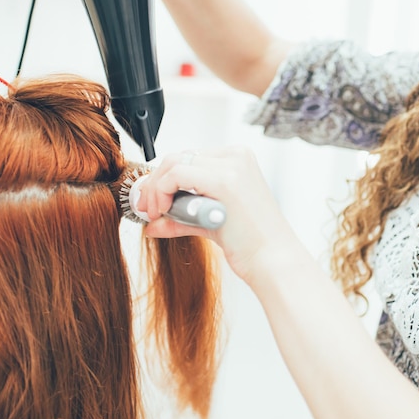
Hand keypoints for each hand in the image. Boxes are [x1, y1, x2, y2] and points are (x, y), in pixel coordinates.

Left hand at [136, 146, 296, 286]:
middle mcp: (235, 157)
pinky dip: (161, 193)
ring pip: (174, 163)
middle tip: (146, 208)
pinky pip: (177, 176)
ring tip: (156, 214)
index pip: (187, 158)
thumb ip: (181, 218)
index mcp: (236, 159)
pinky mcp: (225, 181)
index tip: (150, 201)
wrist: (273, 261)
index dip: (161, 179)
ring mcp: (232, 166)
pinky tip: (163, 213)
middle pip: (177, 158)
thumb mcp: (208, 222)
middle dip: (153, 183)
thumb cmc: (250, 243)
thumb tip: (153, 223)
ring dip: (156, 189)